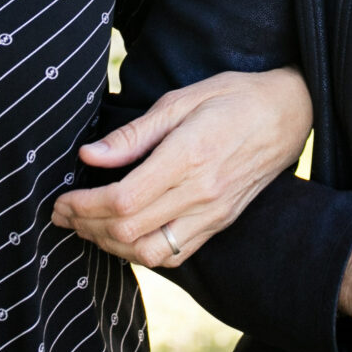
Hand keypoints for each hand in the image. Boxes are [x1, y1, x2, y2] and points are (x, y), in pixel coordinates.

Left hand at [50, 67, 312, 267]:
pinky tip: (124, 234)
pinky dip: (141, 251)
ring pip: (150, 252)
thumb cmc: (233, 97)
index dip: (83, 206)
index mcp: (189, 156)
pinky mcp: (221, 223)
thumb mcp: (181, 99)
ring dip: (110, 245)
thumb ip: (134, 134)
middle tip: (64, 214)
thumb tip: (89, 155)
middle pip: (129, 230)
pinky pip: (175, 254)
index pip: (122, 199)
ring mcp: (214, 213)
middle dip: (87, 226)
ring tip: (88, 226)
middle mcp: (202, 193)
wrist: (290, 113)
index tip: (62, 200)